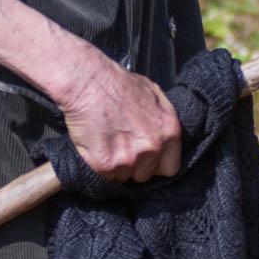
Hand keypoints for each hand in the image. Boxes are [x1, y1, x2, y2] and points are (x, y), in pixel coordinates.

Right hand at [55, 51, 182, 182]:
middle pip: (145, 175)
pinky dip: (99, 165)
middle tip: (121, 145)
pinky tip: (96, 145)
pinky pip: (105, 176)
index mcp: (169, 131)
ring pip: (124, 177)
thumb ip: (162, 118)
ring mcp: (129, 159)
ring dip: (116, 165)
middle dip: (135, 164)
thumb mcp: (153, 93)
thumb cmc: (117, 82)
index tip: (147, 159)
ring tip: (107, 142)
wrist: (88, 81)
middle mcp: (152, 147)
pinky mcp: (106, 164)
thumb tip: (163, 131)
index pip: (170, 167)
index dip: (156, 164)